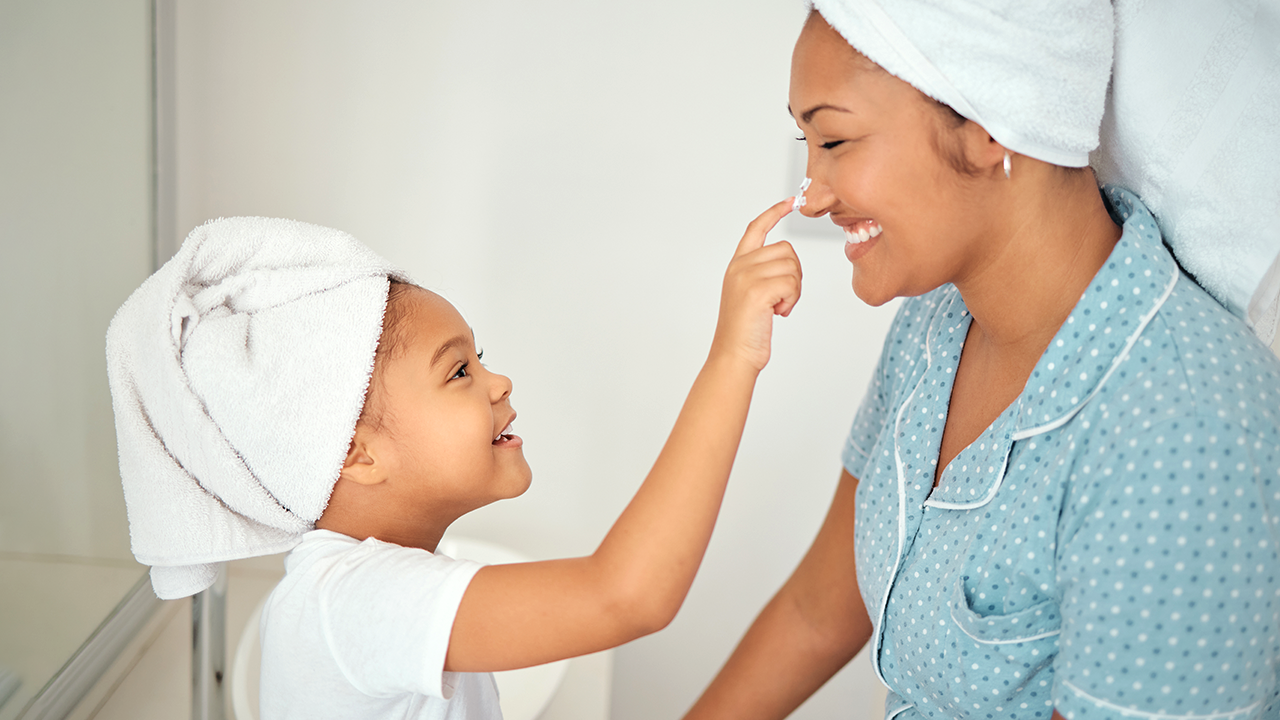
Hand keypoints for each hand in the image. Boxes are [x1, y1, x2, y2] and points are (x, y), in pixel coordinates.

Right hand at [710, 199, 802, 372]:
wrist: (734, 355)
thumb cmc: (746, 331)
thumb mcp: (751, 294)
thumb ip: (763, 273)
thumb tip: (788, 260)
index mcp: (736, 265)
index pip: (755, 229)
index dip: (773, 213)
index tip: (789, 201)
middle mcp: (739, 266)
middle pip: (786, 250)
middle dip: (794, 274)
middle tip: (782, 298)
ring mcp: (746, 277)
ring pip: (792, 267)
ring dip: (793, 290)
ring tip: (777, 308)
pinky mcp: (756, 291)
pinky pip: (791, 283)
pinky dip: (791, 300)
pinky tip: (778, 313)